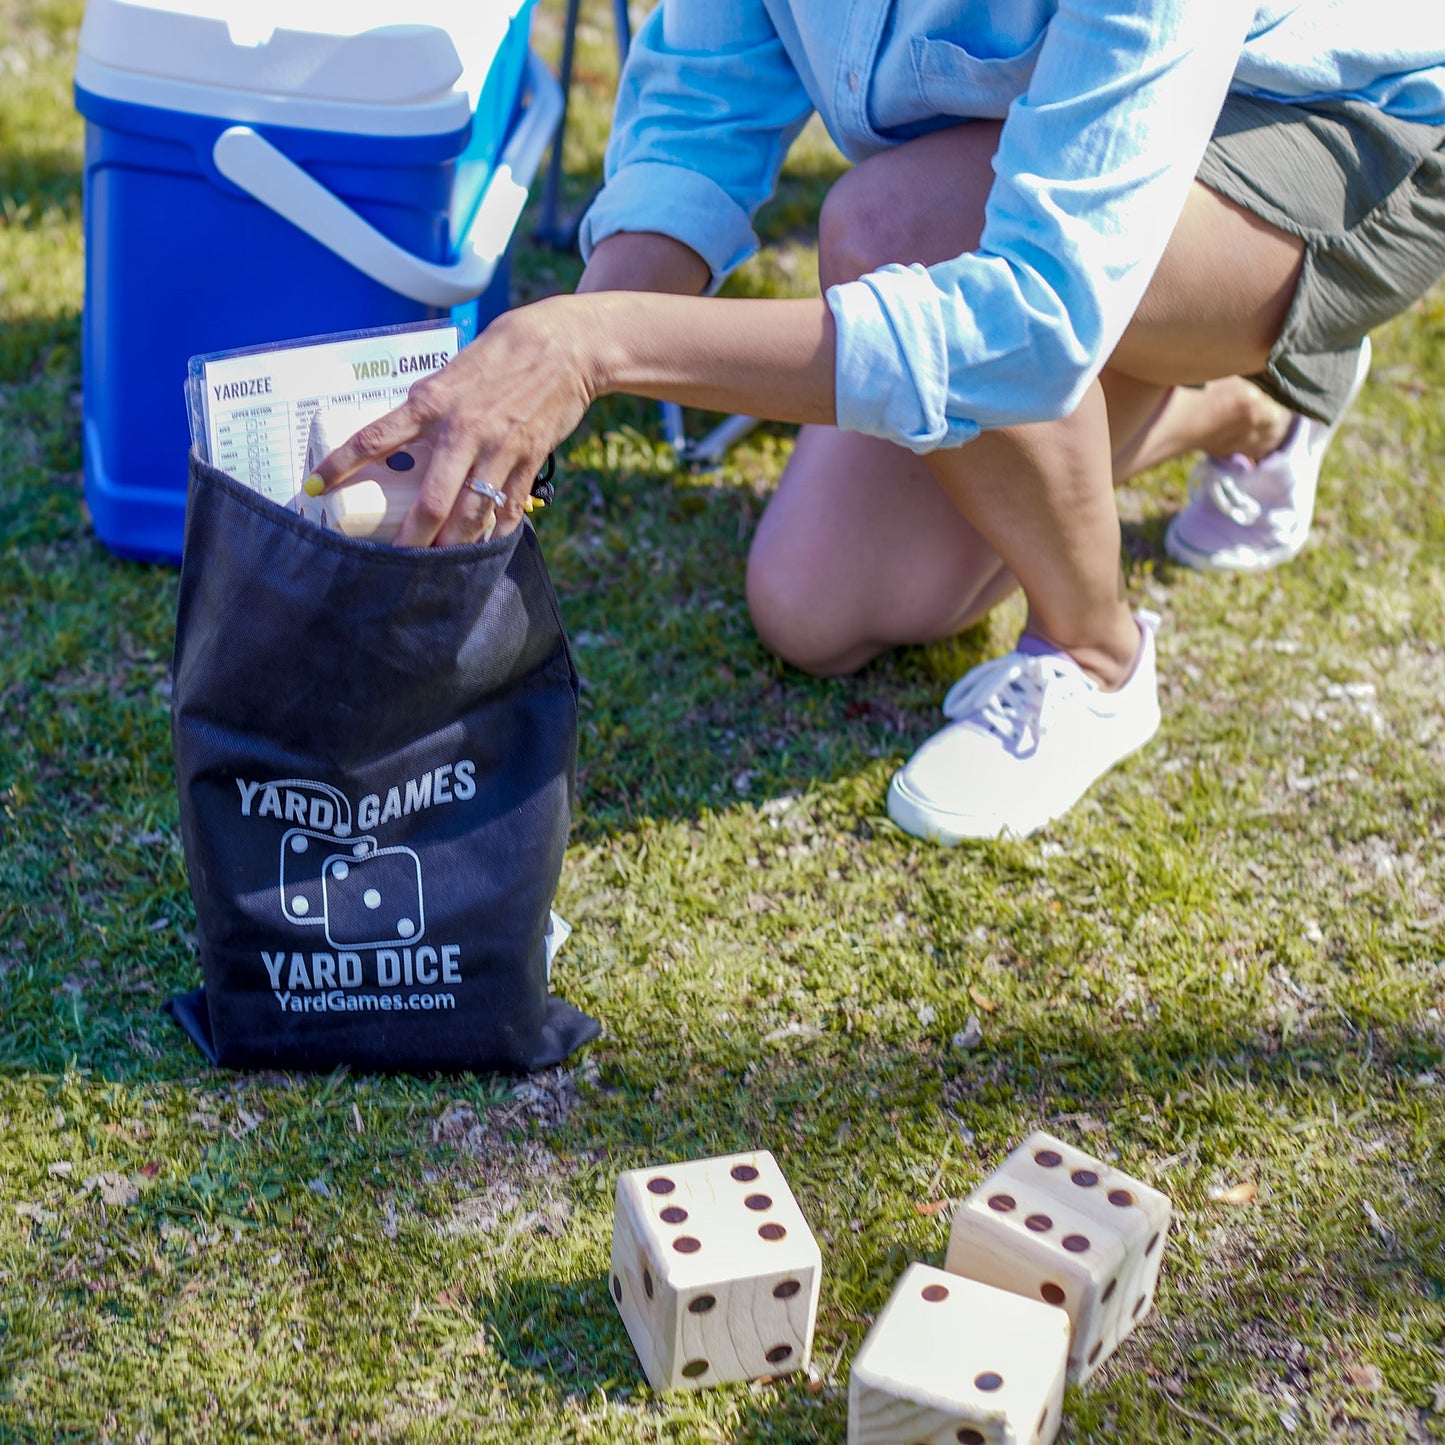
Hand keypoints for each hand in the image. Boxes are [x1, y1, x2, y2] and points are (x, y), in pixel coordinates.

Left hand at [307, 297, 596, 546]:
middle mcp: (462, 431)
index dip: (341, 466)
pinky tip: (484, 546)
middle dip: (412, 540)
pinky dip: (494, 532)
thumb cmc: (500, 355)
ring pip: (471, 515)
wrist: (564, 346)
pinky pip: (508, 509)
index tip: (315, 486)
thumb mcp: (450, 373)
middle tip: (396, 562)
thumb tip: (401, 441)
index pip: (375, 439)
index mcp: (431, 403)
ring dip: (454, 546)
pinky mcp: (529, 461)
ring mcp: (499, 450)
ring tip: (441, 566)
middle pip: (431, 501)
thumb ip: (426, 408)